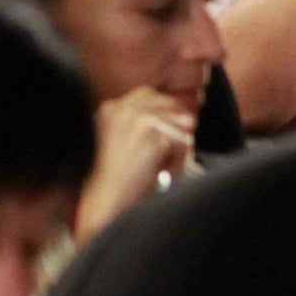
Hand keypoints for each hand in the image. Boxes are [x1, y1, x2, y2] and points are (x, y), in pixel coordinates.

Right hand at [75, 87, 197, 240]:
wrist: (107, 201)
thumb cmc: (117, 184)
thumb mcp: (124, 146)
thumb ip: (143, 127)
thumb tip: (188, 118)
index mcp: (109, 109)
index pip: (149, 94)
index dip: (164, 115)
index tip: (163, 139)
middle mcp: (120, 107)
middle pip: (170, 105)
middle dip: (174, 130)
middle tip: (159, 158)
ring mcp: (134, 117)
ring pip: (182, 125)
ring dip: (177, 150)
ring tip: (156, 168)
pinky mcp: (150, 131)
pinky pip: (185, 143)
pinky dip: (178, 162)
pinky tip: (158, 174)